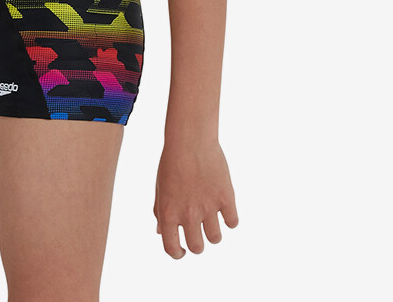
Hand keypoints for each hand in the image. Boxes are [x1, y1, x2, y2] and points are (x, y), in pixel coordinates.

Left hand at [154, 134, 237, 257]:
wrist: (190, 139)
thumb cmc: (172, 161)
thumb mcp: (160, 187)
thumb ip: (160, 212)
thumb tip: (160, 233)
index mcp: (168, 213)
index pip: (172, 248)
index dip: (178, 253)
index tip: (183, 250)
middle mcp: (188, 215)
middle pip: (197, 247)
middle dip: (198, 243)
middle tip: (199, 232)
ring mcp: (208, 207)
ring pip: (215, 239)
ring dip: (213, 232)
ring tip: (212, 218)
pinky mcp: (226, 198)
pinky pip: (232, 222)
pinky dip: (230, 219)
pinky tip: (224, 208)